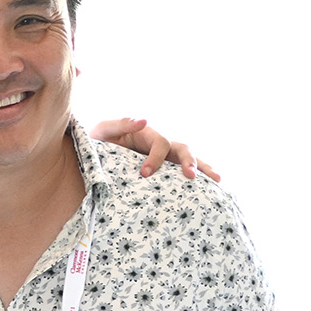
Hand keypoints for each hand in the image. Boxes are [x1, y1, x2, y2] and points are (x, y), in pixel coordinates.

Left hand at [90, 116, 218, 181]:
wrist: (93, 153)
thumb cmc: (99, 140)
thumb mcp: (104, 130)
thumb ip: (121, 124)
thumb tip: (144, 120)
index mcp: (147, 134)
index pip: (160, 143)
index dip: (155, 158)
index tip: (145, 173)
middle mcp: (160, 145)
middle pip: (182, 148)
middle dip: (189, 161)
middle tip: (191, 176)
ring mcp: (165, 158)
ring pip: (189, 160)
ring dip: (203, 168)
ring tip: (217, 180)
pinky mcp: (164, 171)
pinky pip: (182, 174)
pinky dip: (198, 180)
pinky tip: (211, 190)